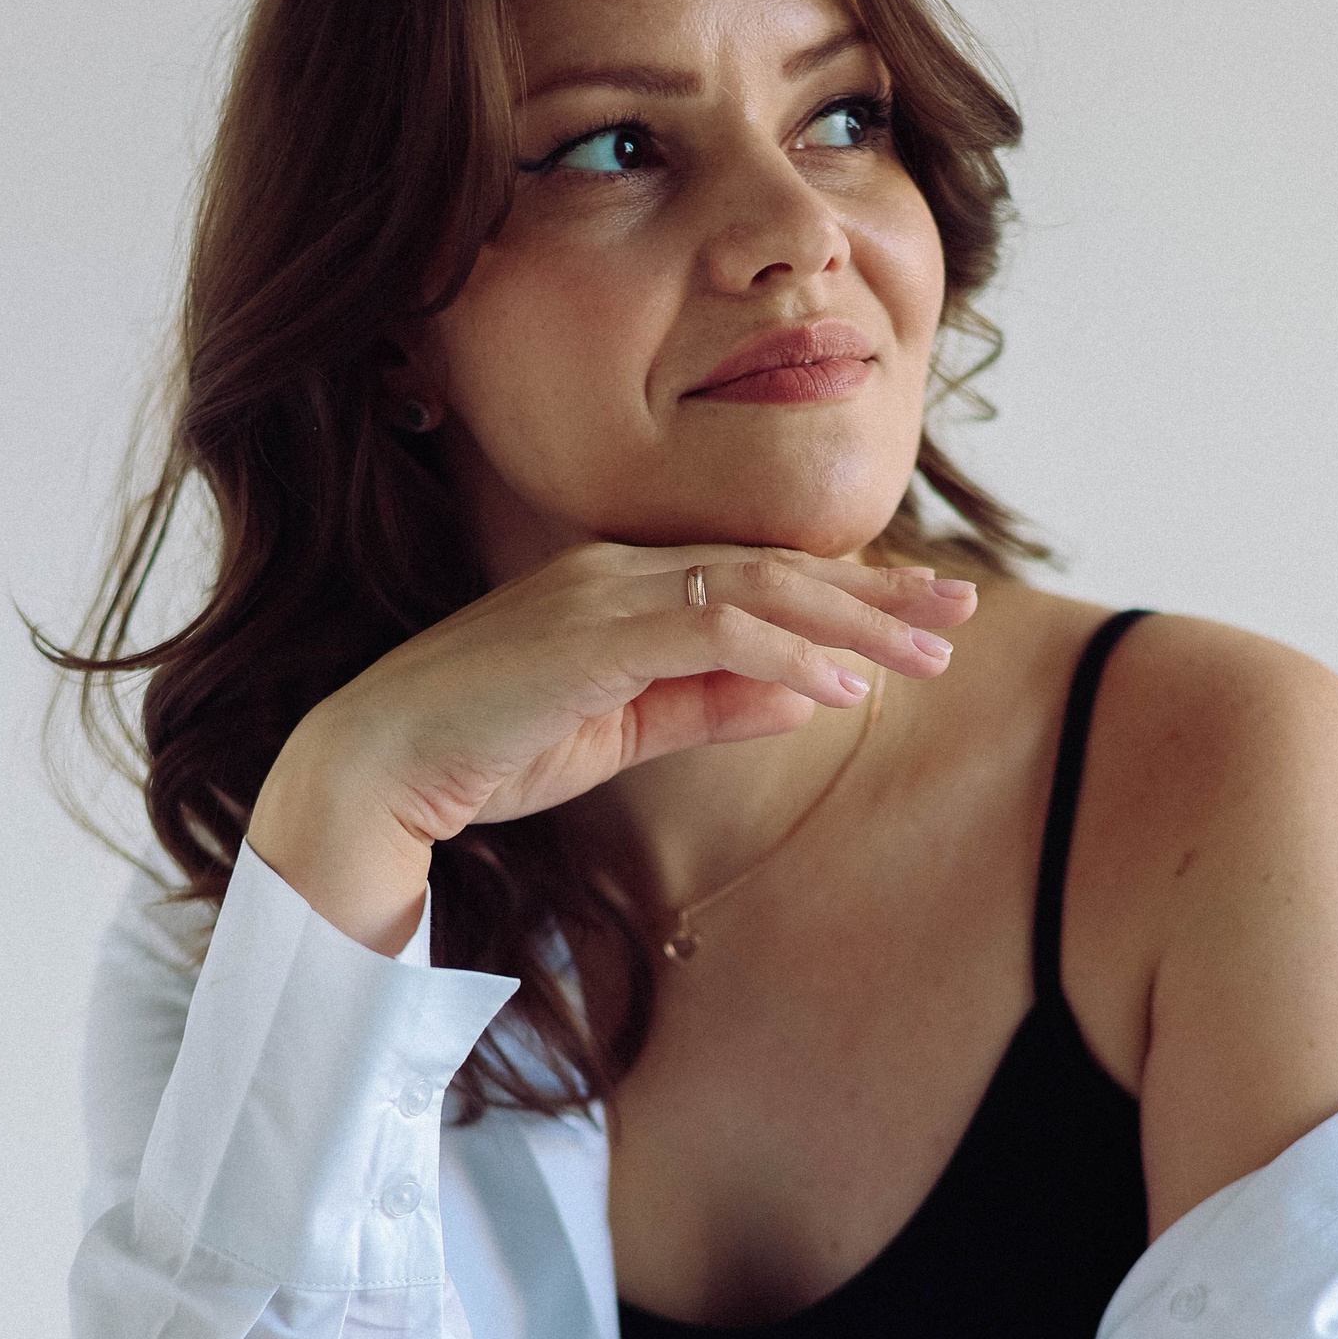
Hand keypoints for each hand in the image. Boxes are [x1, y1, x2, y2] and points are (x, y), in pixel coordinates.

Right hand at [247, 543, 976, 949]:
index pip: (757, 574)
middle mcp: (619, 571)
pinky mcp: (588, 636)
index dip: (848, 592)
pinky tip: (840, 686)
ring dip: (851, 622)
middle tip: (960, 610)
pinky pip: (710, 630)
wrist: (377, 772)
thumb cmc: (490, 751)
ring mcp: (602, 595)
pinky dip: (783, 652)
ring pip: (758, 589)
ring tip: (927, 653)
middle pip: (775, 566)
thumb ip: (712, 706)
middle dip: (876, 591)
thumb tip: (808, 694)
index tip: (925, 612)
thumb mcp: (625, 732)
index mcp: (625, 585)